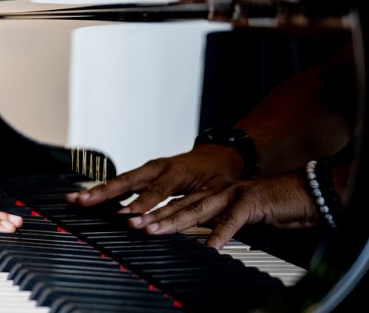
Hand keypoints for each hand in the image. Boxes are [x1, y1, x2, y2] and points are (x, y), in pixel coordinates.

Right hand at [65, 144, 245, 214]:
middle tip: (81, 202)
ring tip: (75, 199)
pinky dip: (105, 190)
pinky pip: (122, 182)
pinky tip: (89, 198)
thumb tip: (185, 222)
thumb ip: (198, 204)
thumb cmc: (218, 174)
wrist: (217, 154)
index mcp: (175, 171)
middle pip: (125, 181)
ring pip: (119, 181)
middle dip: (101, 193)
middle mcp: (157, 167)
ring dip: (97, 191)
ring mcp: (148, 169)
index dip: (141, 205)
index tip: (126, 217)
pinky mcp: (144, 174)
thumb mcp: (216, 190)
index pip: (155, 191)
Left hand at [127, 173, 317, 248]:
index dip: (154, 213)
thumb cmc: (274, 206)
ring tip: (154, 230)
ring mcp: (233, 194)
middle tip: (131, 225)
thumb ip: (219, 223)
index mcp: (212, 194)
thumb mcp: (239, 216)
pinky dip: (221, 232)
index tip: (132, 222)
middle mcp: (217, 192)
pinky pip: (233, 219)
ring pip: (197, 208)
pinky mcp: (252, 202)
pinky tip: (211, 244)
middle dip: (153, 216)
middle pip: (179, 205)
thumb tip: (203, 237)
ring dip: (174, 221)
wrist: (305, 192)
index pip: (177, 205)